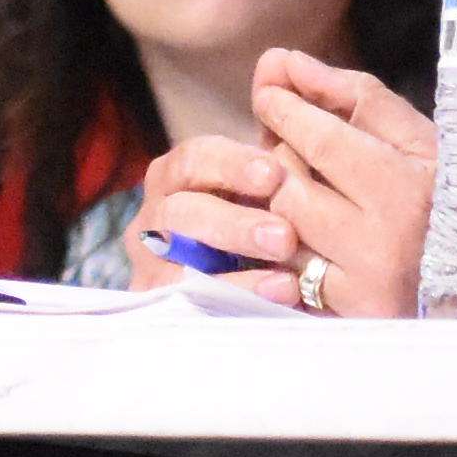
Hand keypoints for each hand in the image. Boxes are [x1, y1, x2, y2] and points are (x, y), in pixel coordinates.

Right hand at [132, 134, 304, 287]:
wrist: (217, 291)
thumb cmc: (251, 227)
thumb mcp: (257, 198)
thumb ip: (275, 182)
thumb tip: (307, 160)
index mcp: (176, 176)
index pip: (195, 159)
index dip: (233, 163)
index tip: (275, 174)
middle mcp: (155, 213)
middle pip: (182, 209)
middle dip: (235, 222)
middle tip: (285, 237)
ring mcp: (149, 259)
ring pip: (180, 258)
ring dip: (233, 275)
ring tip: (287, 279)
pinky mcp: (156, 298)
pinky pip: (189, 297)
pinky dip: (236, 295)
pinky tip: (278, 296)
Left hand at [246, 47, 439, 317]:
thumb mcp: (424, 140)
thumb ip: (356, 97)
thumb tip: (285, 62)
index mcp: (409, 193)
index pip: (321, 142)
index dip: (285, 110)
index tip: (270, 91)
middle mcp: (382, 246)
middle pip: (289, 186)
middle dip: (280, 155)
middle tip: (294, 142)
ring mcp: (360, 290)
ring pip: (281, 230)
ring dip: (278, 201)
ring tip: (307, 185)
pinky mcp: (344, 319)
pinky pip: (287, 273)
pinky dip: (285, 246)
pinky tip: (307, 231)